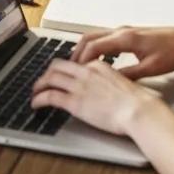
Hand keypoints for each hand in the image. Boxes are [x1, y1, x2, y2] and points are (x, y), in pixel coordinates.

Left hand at [30, 56, 155, 136]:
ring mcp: (79, 86)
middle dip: (47, 73)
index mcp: (98, 66)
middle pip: (57, 66)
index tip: (60, 75)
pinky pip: (50, 96)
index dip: (64, 70)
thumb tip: (109, 89)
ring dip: (38, 85)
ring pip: (50, 79)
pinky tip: (36, 104)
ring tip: (34, 92)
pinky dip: (39, 99)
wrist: (139, 110)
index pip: (74, 63)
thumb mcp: (123, 83)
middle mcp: (85, 72)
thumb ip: (111, 81)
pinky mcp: (75, 102)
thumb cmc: (138, 102)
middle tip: (42, 81)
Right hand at [73, 26, 173, 79]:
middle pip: (90, 37)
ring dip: (85, 48)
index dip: (82, 58)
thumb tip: (111, 82)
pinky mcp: (128, 34)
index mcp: (125, 38)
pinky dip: (95, 46)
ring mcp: (124, 31)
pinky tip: (97, 60)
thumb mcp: (151, 68)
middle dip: (78, 51)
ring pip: (96, 35)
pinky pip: (105, 38)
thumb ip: (129, 74)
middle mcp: (121, 31)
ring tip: (80, 64)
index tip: (75, 71)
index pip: (95, 46)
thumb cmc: (172, 52)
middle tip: (70, 67)